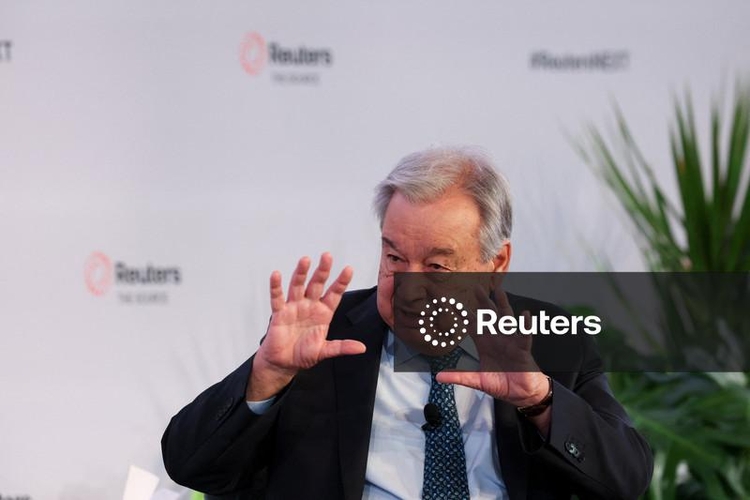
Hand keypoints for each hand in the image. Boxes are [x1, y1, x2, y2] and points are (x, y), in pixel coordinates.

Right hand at [247, 253, 365, 399]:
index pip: (334, 294)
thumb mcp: (325, 351)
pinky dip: (276, 287)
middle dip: (322, 270)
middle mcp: (309, 306)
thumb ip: (342, 347)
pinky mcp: (279, 314)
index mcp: (323, 313)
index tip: (349, 269)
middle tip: (327, 256)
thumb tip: (361, 348)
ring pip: (298, 286)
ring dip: (301, 273)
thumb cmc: (303, 354)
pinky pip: (277, 298)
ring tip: (305, 260)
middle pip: (317, 284)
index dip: (341, 282)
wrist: (283, 363)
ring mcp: (294, 307)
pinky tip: (276, 275)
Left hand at [436, 286, 551, 432]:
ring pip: (506, 319)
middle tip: (476, 287)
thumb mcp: (477, 380)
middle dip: (483, 302)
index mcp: (484, 342)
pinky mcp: (522, 349)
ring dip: (503, 305)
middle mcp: (497, 337)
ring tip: (500, 292)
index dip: (461, 314)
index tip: (450, 302)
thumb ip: (459, 376)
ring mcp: (510, 341)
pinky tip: (524, 314)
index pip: (471, 324)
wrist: (520, 393)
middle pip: (489, 316)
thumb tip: (439, 376)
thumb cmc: (501, 383)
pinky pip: (524, 335)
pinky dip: (525, 325)